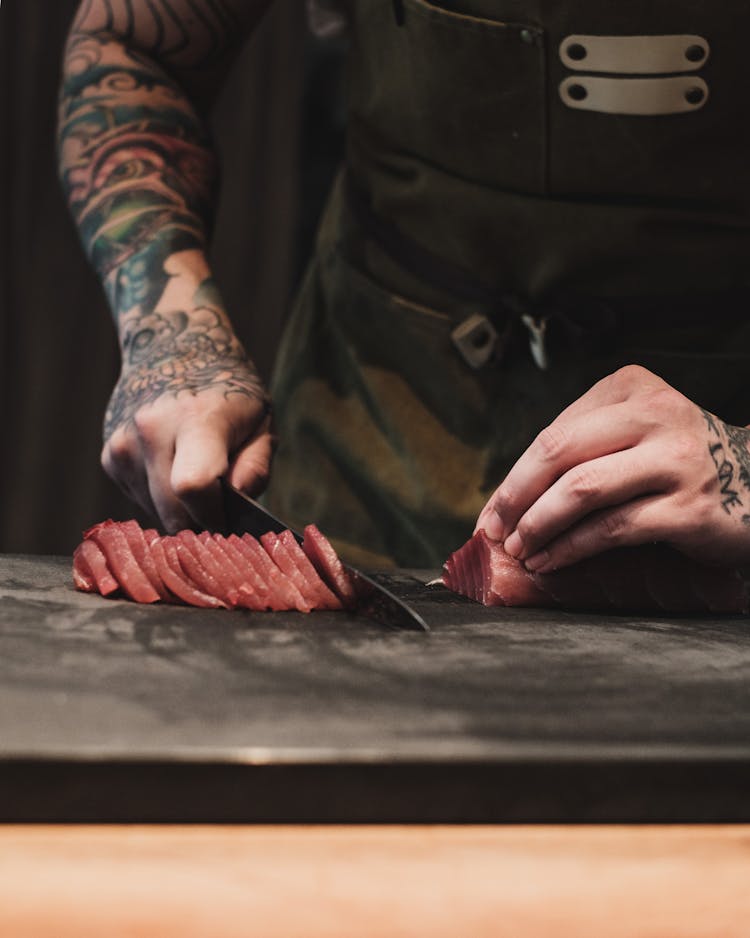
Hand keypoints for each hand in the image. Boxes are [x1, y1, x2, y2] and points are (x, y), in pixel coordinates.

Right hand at [101, 301, 272, 532]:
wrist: (172, 347)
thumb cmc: (228, 388)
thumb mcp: (261, 421)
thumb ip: (255, 468)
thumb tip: (238, 508)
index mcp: (195, 418)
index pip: (194, 487)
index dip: (215, 515)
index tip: (230, 519)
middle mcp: (151, 430)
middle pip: (173, 510)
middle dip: (201, 523)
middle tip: (223, 510)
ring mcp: (124, 445)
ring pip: (156, 511)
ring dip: (182, 511)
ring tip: (200, 480)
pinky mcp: (110, 458)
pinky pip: (141, 499)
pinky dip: (162, 498)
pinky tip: (176, 469)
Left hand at [475, 365, 749, 570]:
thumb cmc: (680, 465)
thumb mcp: (635, 434)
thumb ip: (583, 449)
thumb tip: (509, 498)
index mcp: (632, 387)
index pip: (554, 433)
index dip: (514, 476)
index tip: (493, 511)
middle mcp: (657, 413)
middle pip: (559, 452)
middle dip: (515, 497)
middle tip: (494, 530)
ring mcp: (678, 459)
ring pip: (581, 490)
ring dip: (538, 526)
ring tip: (520, 550)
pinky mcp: (690, 508)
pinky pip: (611, 529)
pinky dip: (570, 549)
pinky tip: (550, 562)